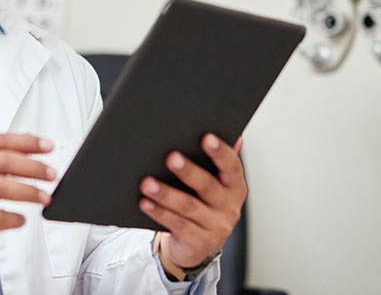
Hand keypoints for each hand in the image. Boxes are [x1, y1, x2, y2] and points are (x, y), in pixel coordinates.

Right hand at [0, 133, 56, 261]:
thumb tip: (28, 138)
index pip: (0, 141)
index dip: (27, 141)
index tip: (48, 146)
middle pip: (4, 161)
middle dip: (33, 166)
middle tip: (52, 174)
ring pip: (1, 186)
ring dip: (28, 191)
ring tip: (44, 197)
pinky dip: (12, 218)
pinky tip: (21, 219)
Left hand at [139, 134, 246, 270]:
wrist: (198, 245)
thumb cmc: (204, 205)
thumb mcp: (215, 184)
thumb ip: (219, 161)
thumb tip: (233, 135)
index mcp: (235, 187)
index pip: (232, 166)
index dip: (220, 152)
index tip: (206, 137)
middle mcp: (229, 207)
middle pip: (207, 186)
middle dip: (188, 171)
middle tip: (171, 157)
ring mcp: (215, 227)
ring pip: (188, 207)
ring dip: (166, 193)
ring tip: (147, 182)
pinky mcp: (198, 243)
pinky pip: (176, 224)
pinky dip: (159, 212)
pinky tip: (145, 202)